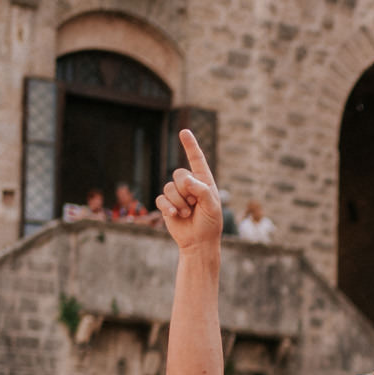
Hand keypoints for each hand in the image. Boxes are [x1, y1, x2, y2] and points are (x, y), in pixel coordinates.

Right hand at [154, 130, 221, 253]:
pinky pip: (161, 198)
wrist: (199, 242)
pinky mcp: (166, 204)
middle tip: (194, 204)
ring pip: (169, 187)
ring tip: (187, 213)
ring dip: (179, 202)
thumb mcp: (212, 206)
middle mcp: (189, 185)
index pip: (197, 160)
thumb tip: (186, 179)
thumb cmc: (210, 224)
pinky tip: (175, 215)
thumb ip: (202, 190)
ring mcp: (177, 194)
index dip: (190, 145)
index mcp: (204, 182)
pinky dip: (168, 207)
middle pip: (179, 173)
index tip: (184, 131)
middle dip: (186, 190)